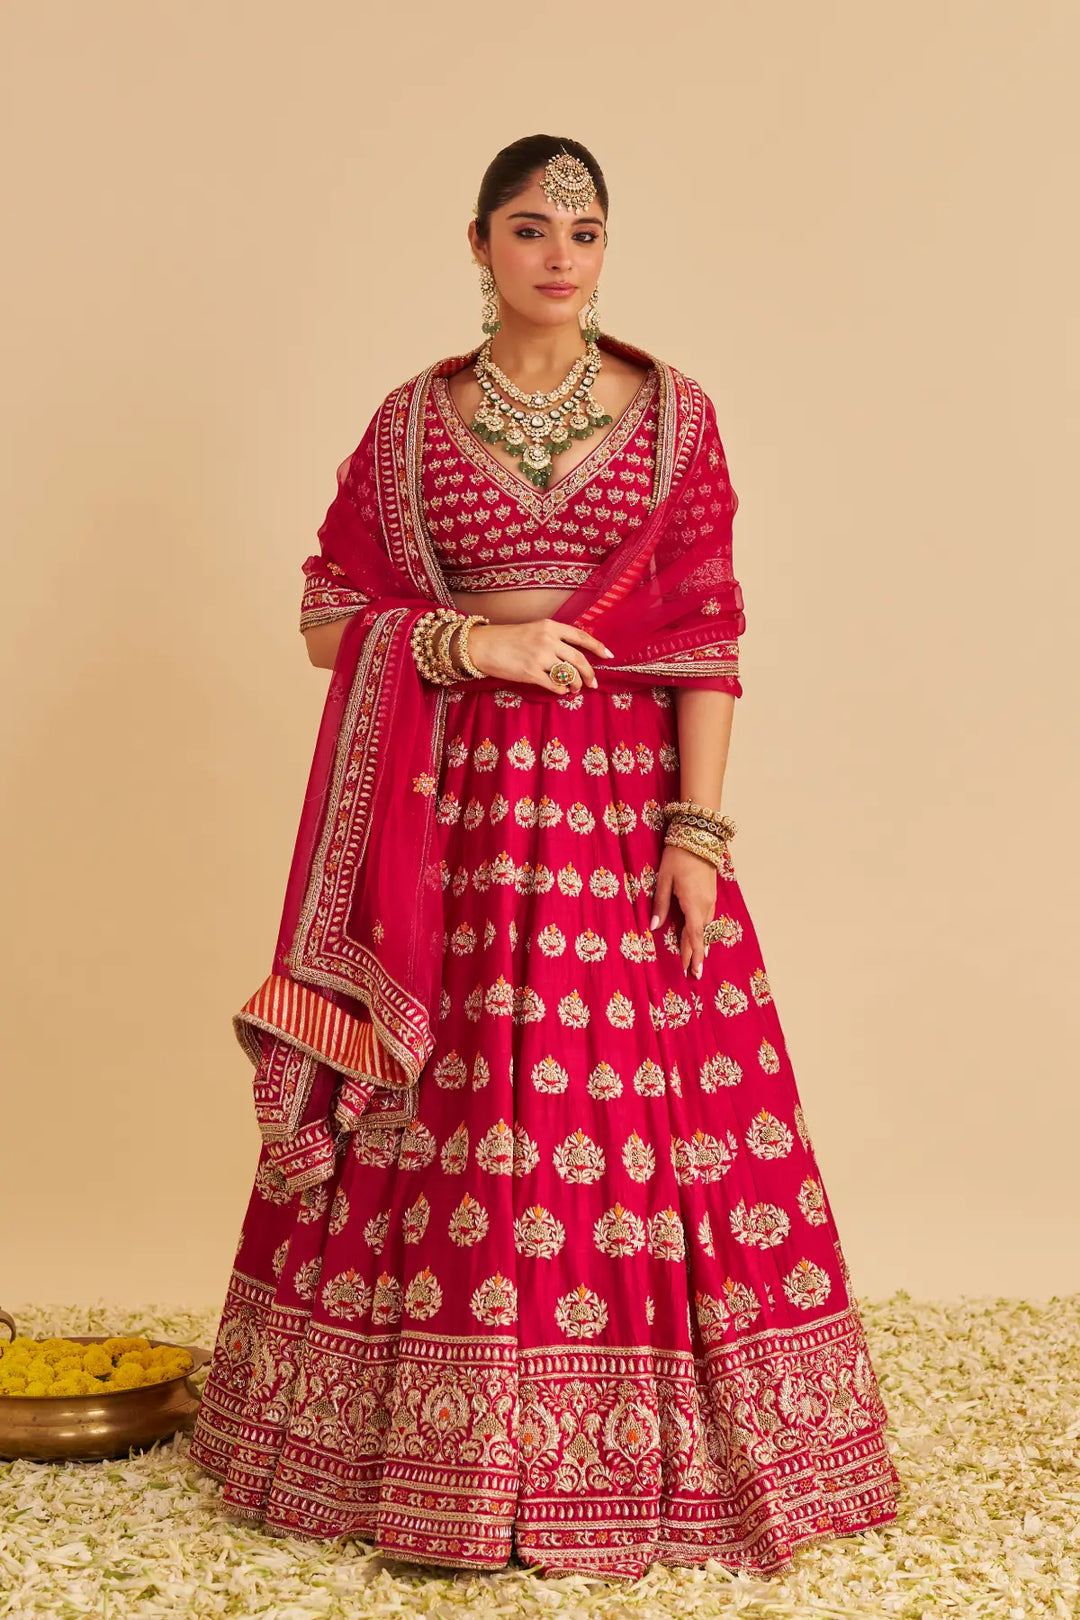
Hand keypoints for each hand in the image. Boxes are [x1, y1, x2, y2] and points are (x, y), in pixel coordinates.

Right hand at [468, 619, 613, 694]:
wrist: (483, 645)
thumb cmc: (507, 639)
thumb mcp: (534, 630)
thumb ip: (554, 638)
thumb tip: (573, 657)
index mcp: (550, 626)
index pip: (581, 637)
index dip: (598, 647)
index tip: (608, 656)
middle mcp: (548, 640)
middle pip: (579, 659)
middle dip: (589, 674)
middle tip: (593, 683)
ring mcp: (539, 657)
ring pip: (568, 674)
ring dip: (575, 684)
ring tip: (575, 689)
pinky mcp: (530, 673)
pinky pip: (554, 685)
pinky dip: (561, 690)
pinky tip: (561, 691)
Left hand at [650, 844, 716, 977]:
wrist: (698, 835)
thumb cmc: (677, 856)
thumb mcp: (664, 880)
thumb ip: (661, 905)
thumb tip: (654, 928)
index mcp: (693, 904)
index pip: (695, 937)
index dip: (694, 956)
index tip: (693, 972)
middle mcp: (706, 905)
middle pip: (701, 935)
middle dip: (697, 954)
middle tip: (693, 974)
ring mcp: (711, 898)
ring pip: (706, 926)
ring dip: (701, 943)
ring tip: (696, 959)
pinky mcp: (711, 892)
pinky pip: (708, 917)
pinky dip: (704, 930)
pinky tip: (701, 934)